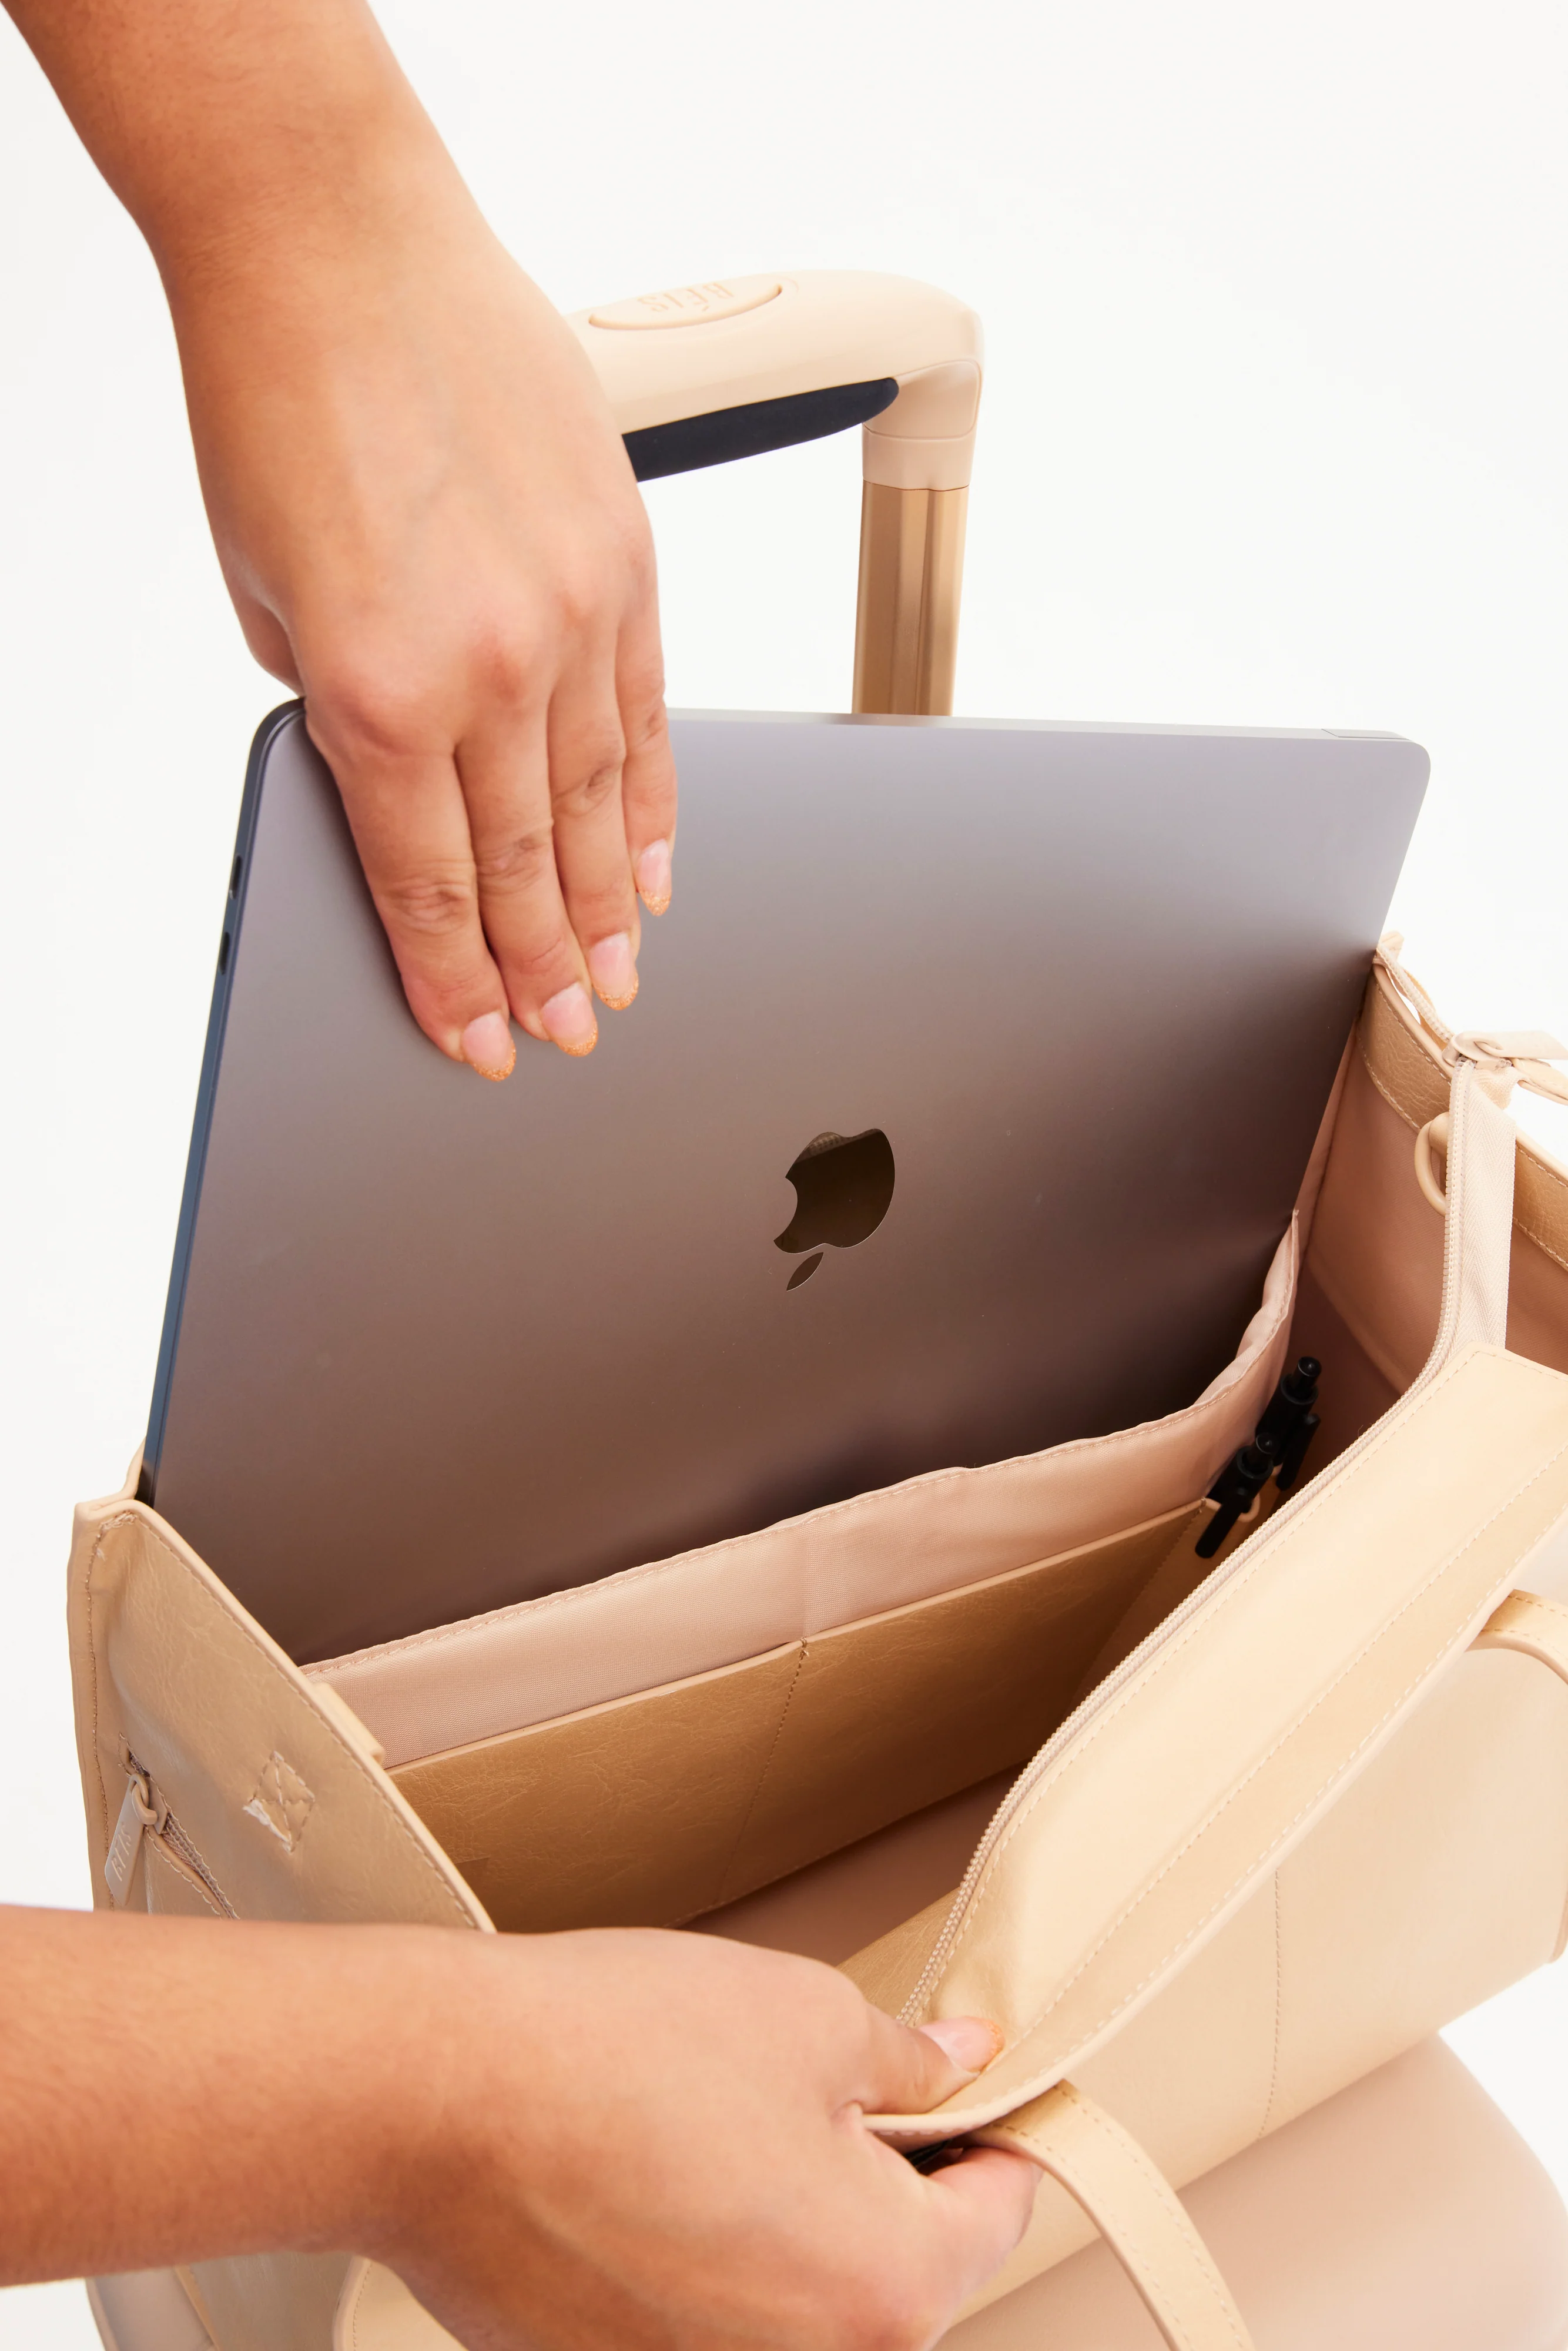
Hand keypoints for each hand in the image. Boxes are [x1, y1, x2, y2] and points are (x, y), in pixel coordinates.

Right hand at [0, 1909, 1036, 2350]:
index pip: (998, 2213)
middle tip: (822, 2088)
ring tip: (713, 2124)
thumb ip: (904, 2058)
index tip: (970, 2094)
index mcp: (887, 2291)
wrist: (436, 2102)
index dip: (987, 2130)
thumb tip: (953, 2067)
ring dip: (785, 2225)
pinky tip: (651, 2177)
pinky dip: (701, 2261)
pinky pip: (704, 2322)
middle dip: (878, 2181)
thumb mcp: (806, 2013)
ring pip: (797, 2300)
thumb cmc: (611, 2056)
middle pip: (897, 2274)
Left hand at [6, 0, 675, 1076]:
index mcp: (375, 689)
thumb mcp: (263, 593)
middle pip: (524, 866)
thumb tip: (395, 772)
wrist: (338, 242)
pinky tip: (655, 867)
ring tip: (618, 979)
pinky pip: (650, 718)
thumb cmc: (277, 399)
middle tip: (568, 1034)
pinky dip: (654, 805)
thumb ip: (338, 703)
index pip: (428, 883)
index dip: (457, 982)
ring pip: (600, 808)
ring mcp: (573, 615)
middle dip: (543, 969)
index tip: (482, 1041)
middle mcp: (487, 666)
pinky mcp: (627, 562)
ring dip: (607, 909)